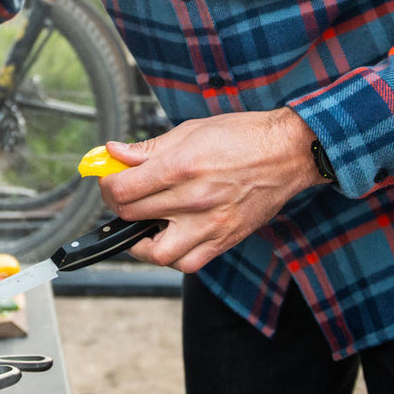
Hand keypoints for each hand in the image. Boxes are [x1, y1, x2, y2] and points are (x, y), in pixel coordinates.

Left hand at [99, 108, 322, 273]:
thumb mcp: (190, 130)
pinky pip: (188, 263)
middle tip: (121, 194)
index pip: (123, 189)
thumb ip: (149, 148)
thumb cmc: (242, 136)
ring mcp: (210, 224)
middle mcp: (193, 199)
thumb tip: (115, 153)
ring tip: (142, 222)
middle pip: (133, 215)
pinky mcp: (225, 240)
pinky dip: (172, 256)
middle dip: (117, 204)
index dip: (106, 184)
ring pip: (157, 252)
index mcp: (181, 167)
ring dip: (140, 240)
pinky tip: (170, 236)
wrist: (287, 153)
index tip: (107, 178)